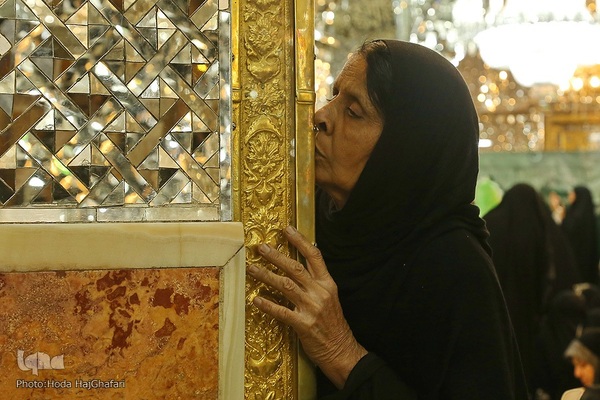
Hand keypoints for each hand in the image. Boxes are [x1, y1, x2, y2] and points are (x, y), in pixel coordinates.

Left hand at [247, 225, 367, 388]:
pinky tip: (256, 300)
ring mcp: (311, 308)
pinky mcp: (303, 324)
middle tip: (261, 247)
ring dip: (266, 275)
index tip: (286, 229)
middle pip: (295, 268)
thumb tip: (302, 264)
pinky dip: (268, 305)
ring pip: (285, 285)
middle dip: (276, 256)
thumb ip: (317, 282)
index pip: (314, 256)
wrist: (342, 350)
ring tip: (252, 268)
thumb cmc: (333, 324)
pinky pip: (281, 311)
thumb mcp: (330, 298)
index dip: (300, 241)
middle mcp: (320, 292)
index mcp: (328, 284)